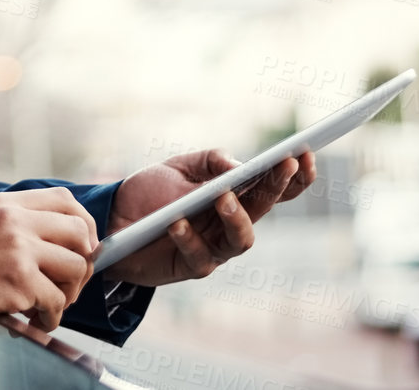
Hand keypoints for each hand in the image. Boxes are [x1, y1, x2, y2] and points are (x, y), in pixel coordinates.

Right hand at [0, 188, 97, 340]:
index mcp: (6, 205)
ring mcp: (17, 249)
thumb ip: (17, 225)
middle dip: (83, 264)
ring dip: (67, 294)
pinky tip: (35, 320)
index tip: (84, 247)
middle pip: (80, 233)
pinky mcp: (17, 281)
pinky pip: (56, 301)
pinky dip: (51, 317)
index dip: (85, 225)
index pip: (65, 200)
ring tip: (48, 305)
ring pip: (75, 268)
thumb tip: (66, 241)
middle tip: (68, 284)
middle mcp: (14, 221)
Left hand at [103, 149, 315, 286]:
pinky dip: (188, 239)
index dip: (295, 175)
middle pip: (264, 209)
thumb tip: (241, 167)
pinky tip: (176, 222)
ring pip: (241, 240)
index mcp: (236, 196)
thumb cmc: (152, 192)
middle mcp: (231, 223)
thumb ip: (212, 161)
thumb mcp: (180, 165)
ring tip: (222, 198)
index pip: (274, 188)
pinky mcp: (190, 265)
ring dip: (236, 218)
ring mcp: (214, 247)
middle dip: (277, 186)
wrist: (112, 219)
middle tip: (284, 165)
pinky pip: (198, 257)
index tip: (306, 152)